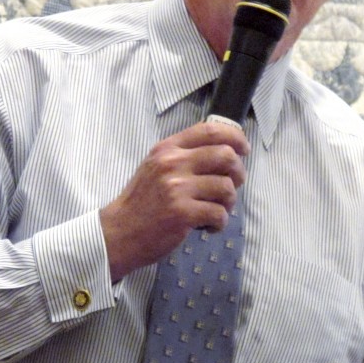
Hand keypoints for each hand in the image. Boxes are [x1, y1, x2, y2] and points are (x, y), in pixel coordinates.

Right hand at [99, 120, 249, 281]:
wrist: (120, 232)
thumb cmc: (142, 201)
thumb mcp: (156, 166)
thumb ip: (183, 155)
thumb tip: (223, 149)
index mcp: (168, 149)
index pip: (210, 130)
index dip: (235, 137)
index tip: (243, 149)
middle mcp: (173, 163)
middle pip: (226, 156)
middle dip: (238, 173)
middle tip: (234, 186)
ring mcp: (177, 188)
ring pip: (226, 187)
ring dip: (229, 202)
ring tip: (217, 210)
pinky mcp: (182, 213)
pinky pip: (219, 213)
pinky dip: (220, 222)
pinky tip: (209, 226)